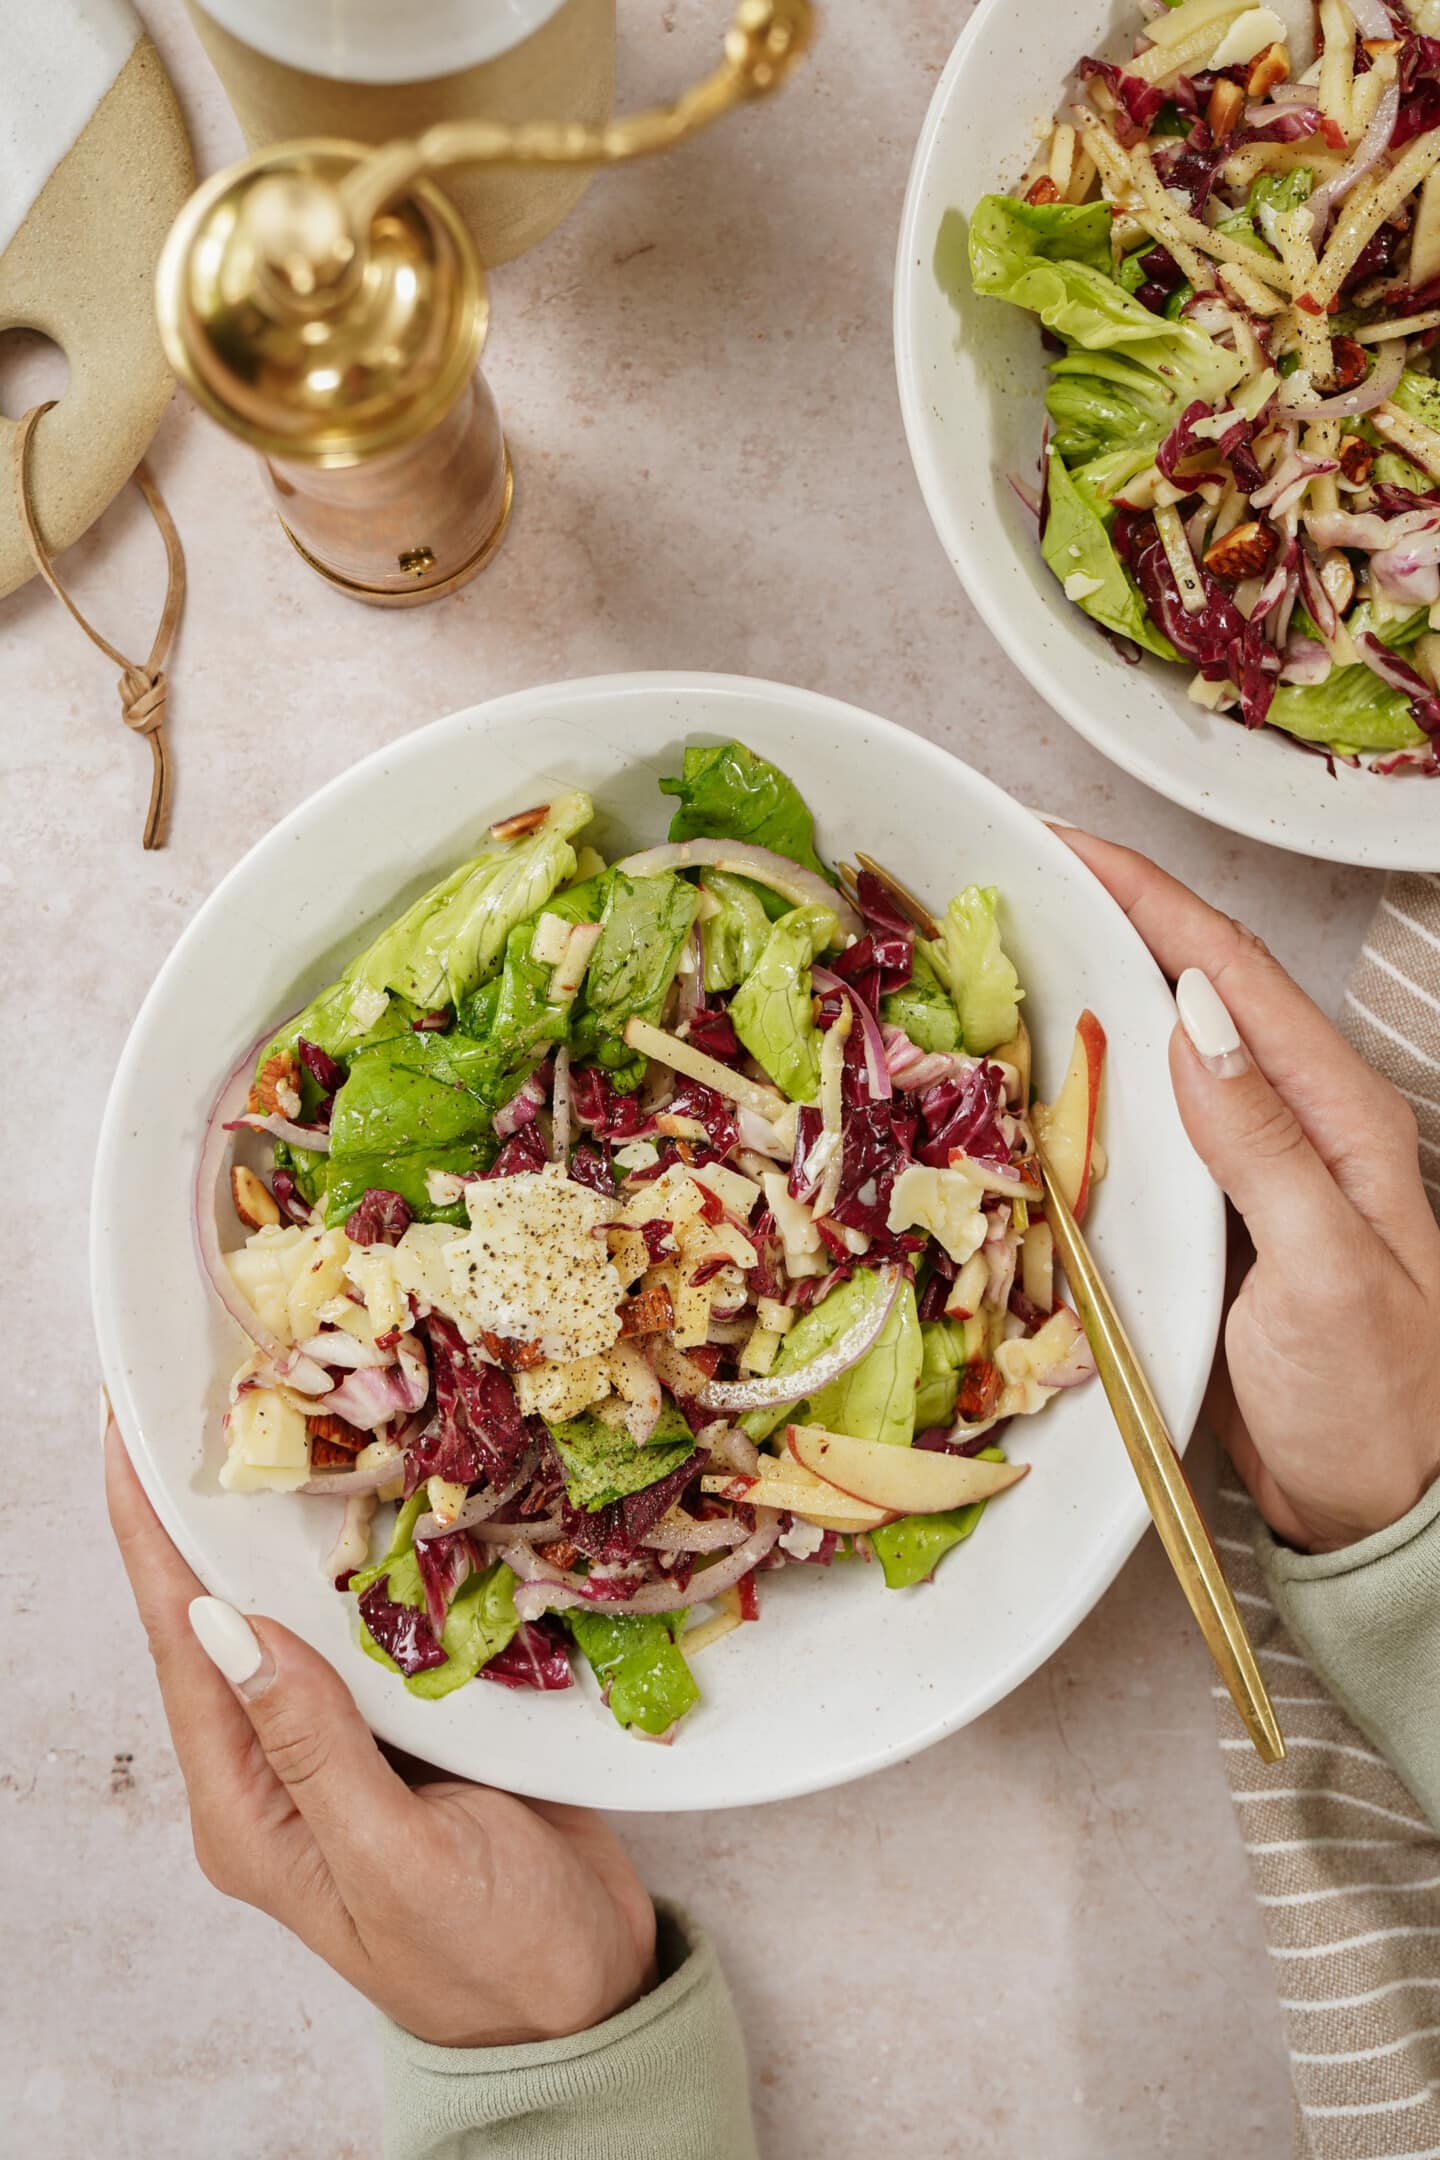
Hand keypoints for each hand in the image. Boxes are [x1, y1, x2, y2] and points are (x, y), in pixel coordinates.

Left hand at [104, 1417, 655, 2046]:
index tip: (127, 1434)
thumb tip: (223, 1624)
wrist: (589, 2002)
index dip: (150, 1537)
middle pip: (221, 1615)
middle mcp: (282, 1765)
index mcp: (249, 1809)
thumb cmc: (490, 1958)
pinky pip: (377, 1622)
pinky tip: (382, 1493)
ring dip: (284, 1520)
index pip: (180, 1648)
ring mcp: (349, 1740)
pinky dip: (372, 1555)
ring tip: (276, 1417)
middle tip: (197, 1392)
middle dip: (202, 1507)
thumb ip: (314, 1744)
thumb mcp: (396, 1861)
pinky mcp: (418, 1720)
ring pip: (299, 1607)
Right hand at [1057, 829, 1439, 1553]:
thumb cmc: (1375, 1405)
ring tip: (1007, 953)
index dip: (1148, 897)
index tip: (1062, 846)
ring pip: (1165, 1050)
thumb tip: (1192, 1018)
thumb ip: (1264, 1145)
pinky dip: (1090, 1080)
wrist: (1381, 1511)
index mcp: (1340, 1118)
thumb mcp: (1326, 1272)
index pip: (1231, 975)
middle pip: (1196, 989)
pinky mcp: (1214, 1219)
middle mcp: (1298, 1125)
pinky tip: (1037, 1073)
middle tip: (1011, 882)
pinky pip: (1146, 1125)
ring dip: (1094, 989)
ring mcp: (1254, 1170)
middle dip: (1111, 918)